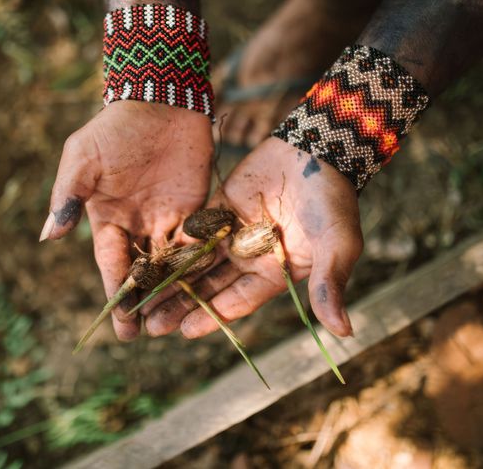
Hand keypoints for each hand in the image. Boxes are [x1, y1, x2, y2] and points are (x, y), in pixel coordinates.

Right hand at [40, 101, 212, 340]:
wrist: (158, 101)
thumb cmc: (114, 129)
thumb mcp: (82, 160)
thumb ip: (68, 196)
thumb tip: (48, 235)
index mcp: (108, 219)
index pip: (112, 265)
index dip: (117, 295)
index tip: (121, 326)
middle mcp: (137, 224)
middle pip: (143, 272)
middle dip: (145, 303)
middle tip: (150, 335)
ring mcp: (167, 217)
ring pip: (171, 263)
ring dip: (173, 291)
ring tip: (179, 322)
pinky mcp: (195, 207)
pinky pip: (198, 241)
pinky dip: (200, 263)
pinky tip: (206, 287)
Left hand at [142, 136, 361, 338]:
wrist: (319, 150)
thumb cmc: (334, 201)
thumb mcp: (338, 245)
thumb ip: (330, 284)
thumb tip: (344, 332)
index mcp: (275, 273)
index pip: (237, 302)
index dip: (212, 316)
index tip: (184, 332)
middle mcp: (250, 258)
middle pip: (210, 287)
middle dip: (181, 305)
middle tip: (149, 325)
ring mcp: (232, 233)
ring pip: (195, 262)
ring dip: (169, 279)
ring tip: (138, 296)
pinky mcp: (219, 209)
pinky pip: (192, 230)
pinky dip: (172, 244)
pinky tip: (145, 256)